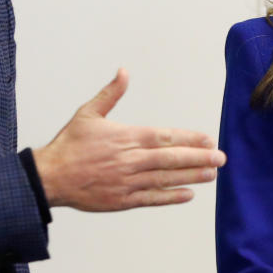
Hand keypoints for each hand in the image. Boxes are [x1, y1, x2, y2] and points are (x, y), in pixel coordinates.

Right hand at [32, 68, 225, 210]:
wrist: (50, 176)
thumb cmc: (70, 144)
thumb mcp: (88, 113)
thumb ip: (110, 94)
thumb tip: (124, 72)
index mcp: (125, 137)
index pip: (164, 137)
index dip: (188, 138)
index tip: (208, 138)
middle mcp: (130, 160)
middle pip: (171, 159)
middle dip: (199, 157)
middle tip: (221, 158)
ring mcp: (127, 181)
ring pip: (165, 179)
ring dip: (191, 176)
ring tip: (212, 174)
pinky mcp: (122, 200)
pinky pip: (151, 199)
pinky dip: (170, 197)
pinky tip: (188, 195)